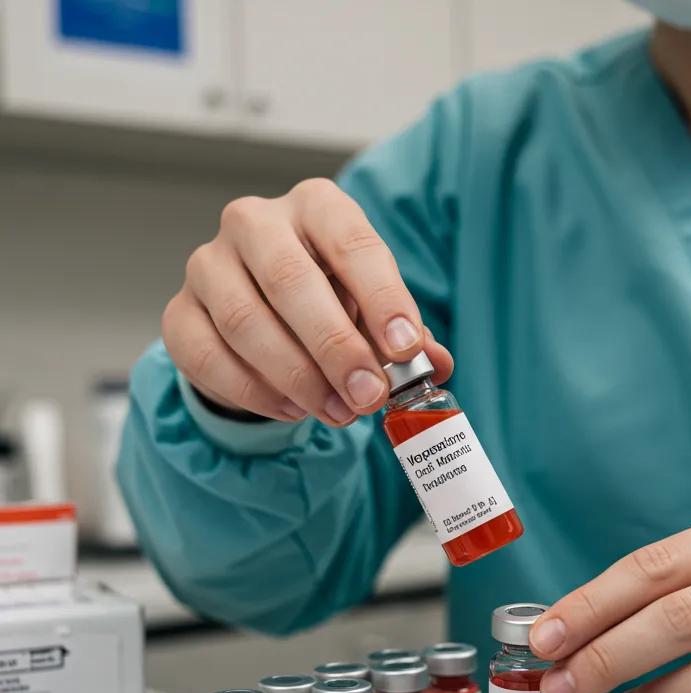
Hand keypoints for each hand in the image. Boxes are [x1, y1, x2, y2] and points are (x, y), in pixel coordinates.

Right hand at [163, 178, 452, 424]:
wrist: (266, 316)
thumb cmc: (332, 301)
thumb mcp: (375, 311)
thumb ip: (406, 336)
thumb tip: (435, 364)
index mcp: (316, 208)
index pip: (351, 242)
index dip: (381, 296)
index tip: (405, 347)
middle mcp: (255, 223)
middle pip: (290, 280)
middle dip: (336, 347)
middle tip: (368, 395)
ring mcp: (209, 265)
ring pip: (245, 322)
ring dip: (299, 378)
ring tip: (339, 412)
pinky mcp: (181, 314)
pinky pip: (210, 357)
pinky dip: (256, 392)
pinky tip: (294, 410)